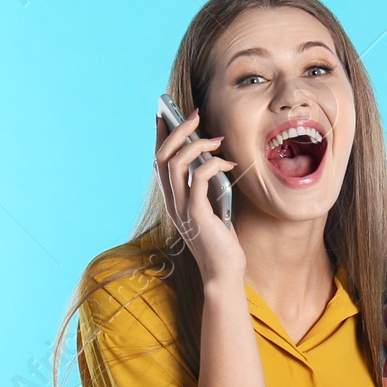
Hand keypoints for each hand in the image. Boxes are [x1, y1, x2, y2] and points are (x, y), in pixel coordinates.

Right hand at [156, 110, 242, 288]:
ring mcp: (181, 209)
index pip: (159, 161)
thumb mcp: (211, 206)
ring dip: (196, 144)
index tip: (166, 114)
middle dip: (177, 130)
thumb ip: (206, 186)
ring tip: (216, 139)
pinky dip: (212, 165)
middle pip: (162, 157)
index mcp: (172, 199)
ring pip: (176, 164)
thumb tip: (211, 157)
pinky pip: (198, 180)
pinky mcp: (197, 215)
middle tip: (194, 115)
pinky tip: (227, 164)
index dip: (161, 136)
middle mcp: (172, 202)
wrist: (223, 271)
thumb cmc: (221, 239)